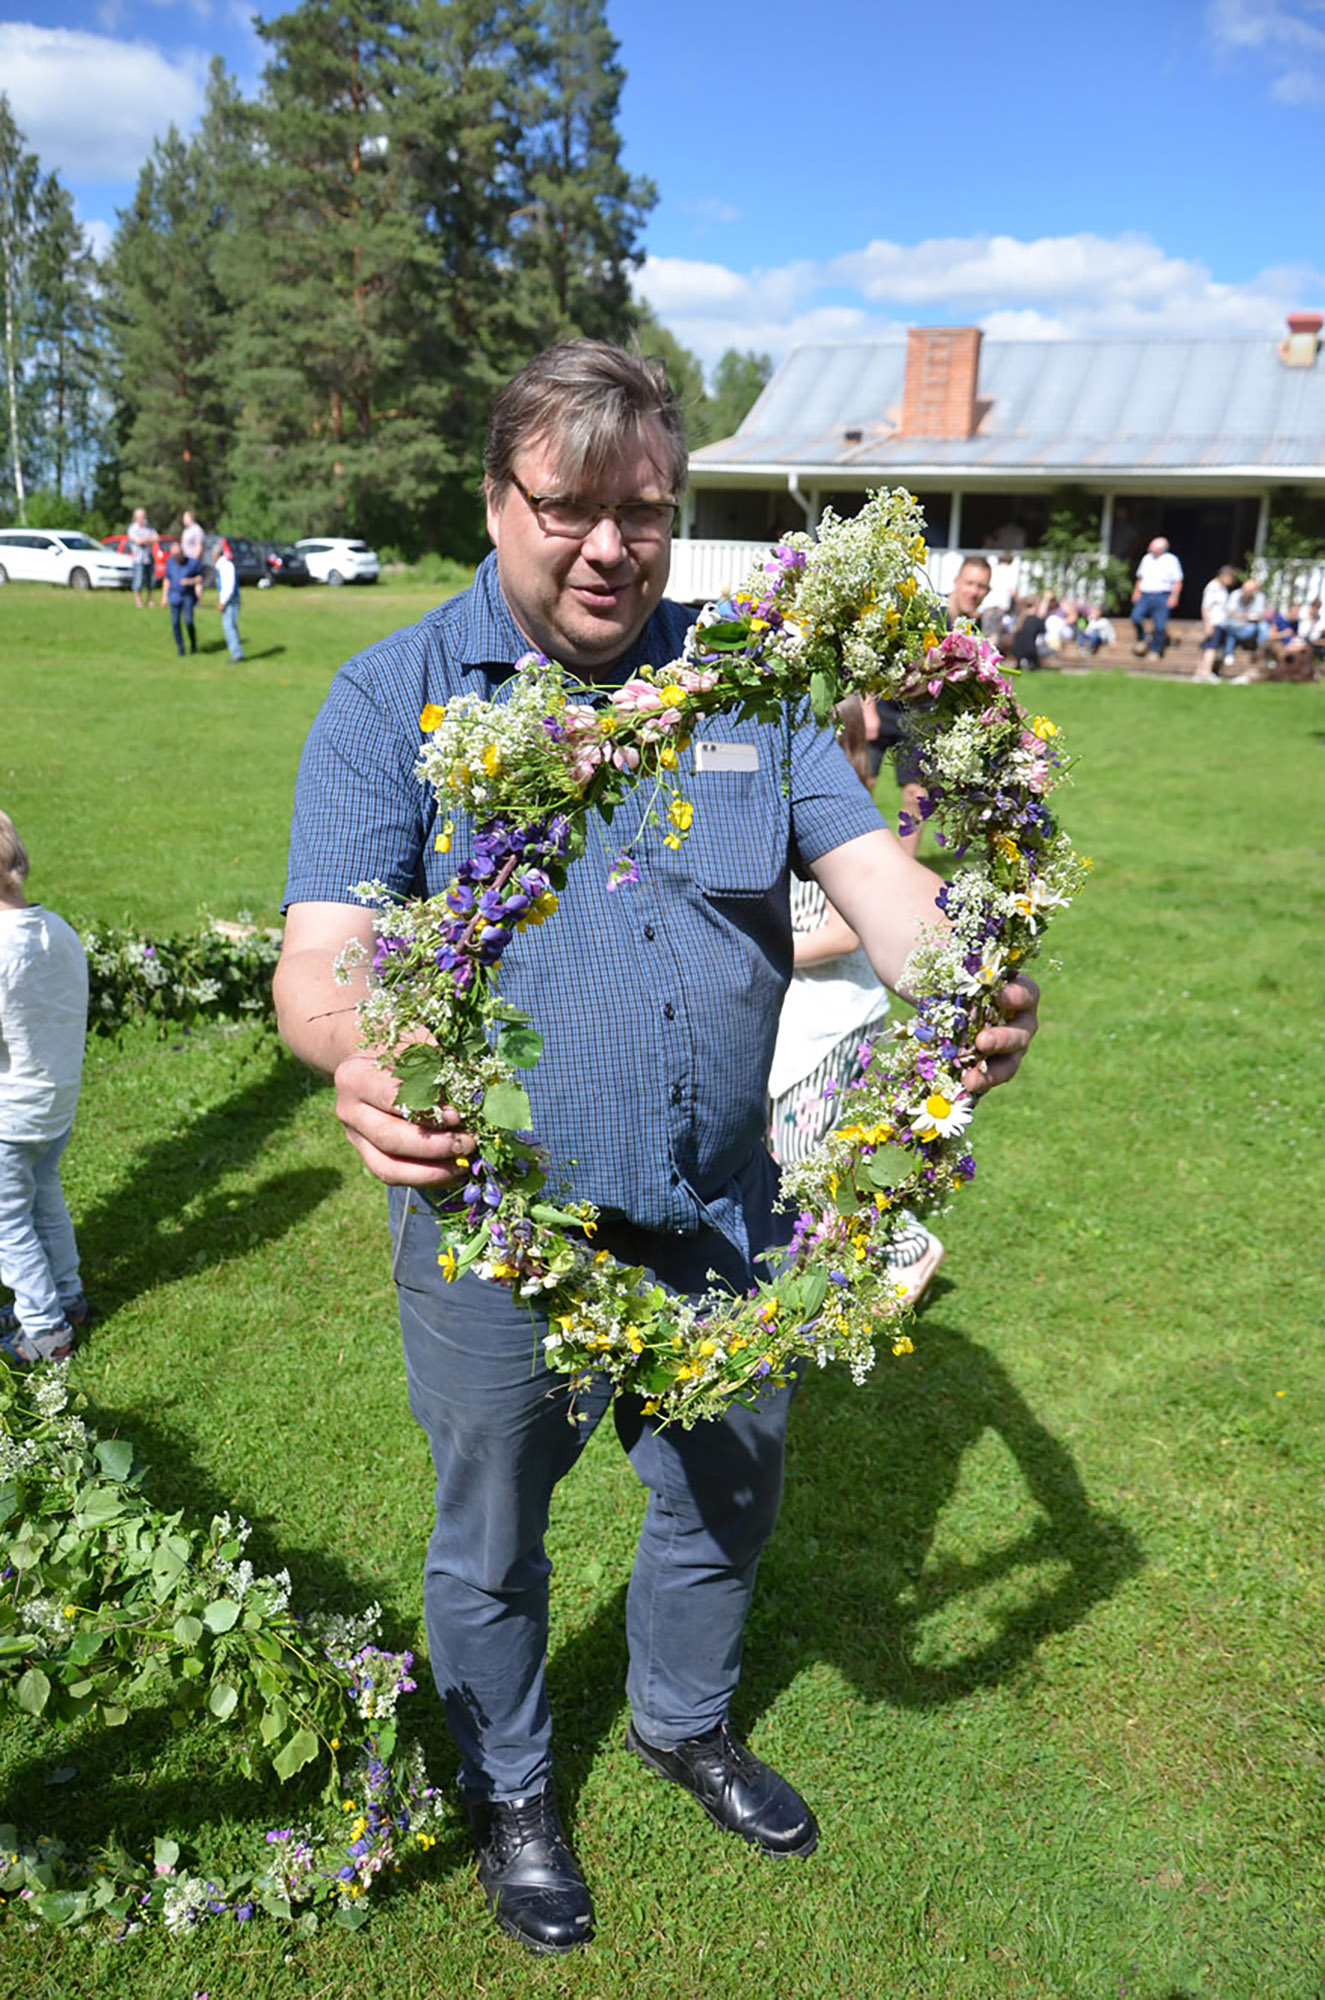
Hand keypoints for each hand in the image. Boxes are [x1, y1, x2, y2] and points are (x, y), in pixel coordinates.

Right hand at [333, 1052, 475, 1186]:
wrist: (371, 1059)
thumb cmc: (402, 1049)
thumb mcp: (418, 1044)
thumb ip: (439, 1065)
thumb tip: (474, 1092)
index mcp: (356, 1076)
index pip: (393, 1099)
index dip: (428, 1111)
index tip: (459, 1116)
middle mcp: (348, 1110)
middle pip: (390, 1137)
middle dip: (433, 1146)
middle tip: (467, 1144)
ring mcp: (354, 1136)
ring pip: (387, 1166)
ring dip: (430, 1171)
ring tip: (462, 1165)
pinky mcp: (365, 1154)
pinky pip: (392, 1175)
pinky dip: (424, 1179)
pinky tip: (451, 1173)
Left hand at [962, 975, 1038, 1094]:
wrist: (934, 993)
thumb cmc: (952, 973)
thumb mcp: (955, 965)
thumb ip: (963, 968)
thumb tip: (959, 966)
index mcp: (1016, 991)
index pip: (1027, 994)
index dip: (1017, 996)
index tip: (1001, 995)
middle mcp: (1018, 1021)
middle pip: (1021, 1033)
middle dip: (1003, 1038)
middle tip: (982, 1042)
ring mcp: (1006, 1047)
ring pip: (1009, 1062)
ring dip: (992, 1072)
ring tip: (971, 1079)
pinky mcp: (989, 1065)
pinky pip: (988, 1077)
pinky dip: (978, 1083)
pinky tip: (963, 1087)